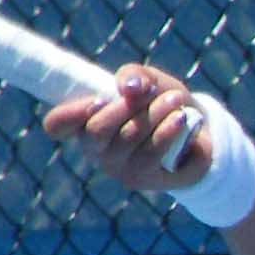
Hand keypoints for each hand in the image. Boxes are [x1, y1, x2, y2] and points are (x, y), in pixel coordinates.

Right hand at [43, 65, 210, 191]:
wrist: (198, 133)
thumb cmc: (161, 103)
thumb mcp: (147, 81)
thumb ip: (134, 75)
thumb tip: (128, 87)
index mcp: (84, 122)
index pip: (56, 125)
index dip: (68, 113)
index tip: (97, 99)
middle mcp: (95, 149)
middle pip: (96, 130)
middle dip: (126, 106)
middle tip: (150, 91)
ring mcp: (116, 167)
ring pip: (128, 138)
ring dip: (154, 113)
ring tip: (175, 99)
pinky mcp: (140, 179)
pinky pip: (151, 152)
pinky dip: (167, 130)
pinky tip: (180, 117)